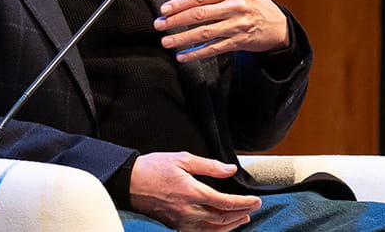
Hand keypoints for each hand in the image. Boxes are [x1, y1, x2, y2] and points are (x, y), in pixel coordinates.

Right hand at [129, 152, 261, 231]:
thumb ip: (209, 166)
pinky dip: (216, 231)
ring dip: (231, 224)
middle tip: (254, 207)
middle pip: (222, 217)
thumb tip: (230, 169)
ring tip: (243, 218)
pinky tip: (222, 226)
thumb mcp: (183, 159)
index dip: (244, 202)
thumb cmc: (154, 168)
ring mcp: (181, 221)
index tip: (256, 200)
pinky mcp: (175, 226)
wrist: (129, 182)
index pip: (225, 202)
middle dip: (241, 213)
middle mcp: (188, 210)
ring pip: (213, 229)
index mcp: (192, 191)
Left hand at [156, 0, 289, 61]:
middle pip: (201, 15)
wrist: (278, 27)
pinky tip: (182, 56)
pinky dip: (197, 53)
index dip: (181, 3)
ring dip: (183, 38)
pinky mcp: (238, 43)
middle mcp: (236, 7)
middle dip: (177, 21)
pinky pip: (214, 49)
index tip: (164, 9)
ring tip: (165, 42)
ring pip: (205, 34)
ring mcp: (237, 27)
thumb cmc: (256, 0)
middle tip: (158, 25)